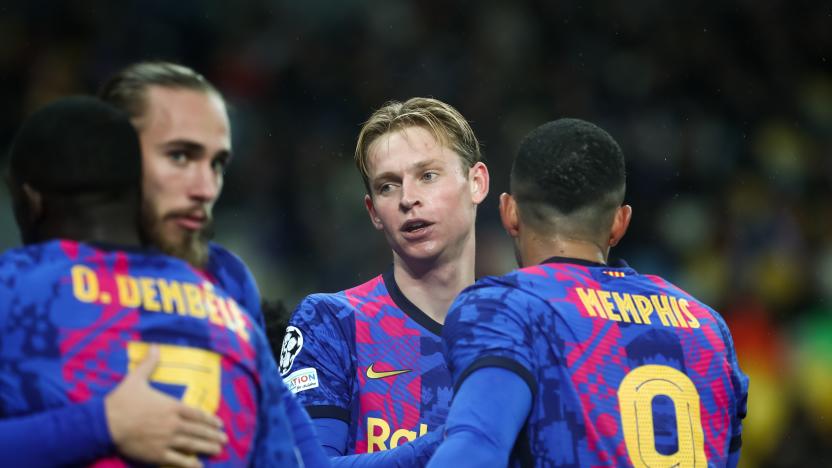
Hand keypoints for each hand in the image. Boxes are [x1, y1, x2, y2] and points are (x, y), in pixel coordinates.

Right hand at [104, 345, 227, 467]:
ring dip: (207, 447)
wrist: (106, 423)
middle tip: (224, 439)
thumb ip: (149, 364)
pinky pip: (178, 460)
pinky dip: (190, 464)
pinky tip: (199, 466)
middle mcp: (173, 423)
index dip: (209, 419)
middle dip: (213, 435)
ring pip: (192, 444)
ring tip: (218, 449)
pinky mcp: (157, 454)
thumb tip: (155, 346)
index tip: (219, 424)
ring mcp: (166, 440)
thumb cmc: (122, 400)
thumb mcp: (136, 378)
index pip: (196, 414)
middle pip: (198, 430)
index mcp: (171, 406)